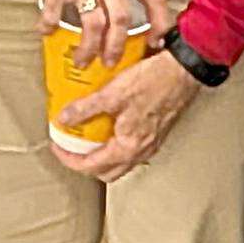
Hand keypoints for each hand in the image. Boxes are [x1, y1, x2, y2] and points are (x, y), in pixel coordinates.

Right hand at [8, 0, 171, 61]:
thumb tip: (126, 10)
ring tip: (82, 59)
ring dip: (88, 47)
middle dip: (116, 47)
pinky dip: (50, 26)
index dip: (160, 22)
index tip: (156, 41)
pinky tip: (46, 31)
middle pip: (121, 18)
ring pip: (92, 21)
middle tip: (110, 62)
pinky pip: (55, 10)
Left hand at [47, 49, 197, 180]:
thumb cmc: (156, 81)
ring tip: (86, 138)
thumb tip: (64, 119)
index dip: (68, 159)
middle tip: (70, 148)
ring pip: (121, 162)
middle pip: (106, 172)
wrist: (186, 71)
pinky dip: (116, 145)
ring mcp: (151, 143)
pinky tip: (109, 127)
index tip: (57, 147)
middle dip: (84, 164)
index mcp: (129, 147)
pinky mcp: (157, 133)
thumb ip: (85, 108)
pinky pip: (132, 149)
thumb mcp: (112, 94)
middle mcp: (141, 150)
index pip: (91, 166)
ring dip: (101, 156)